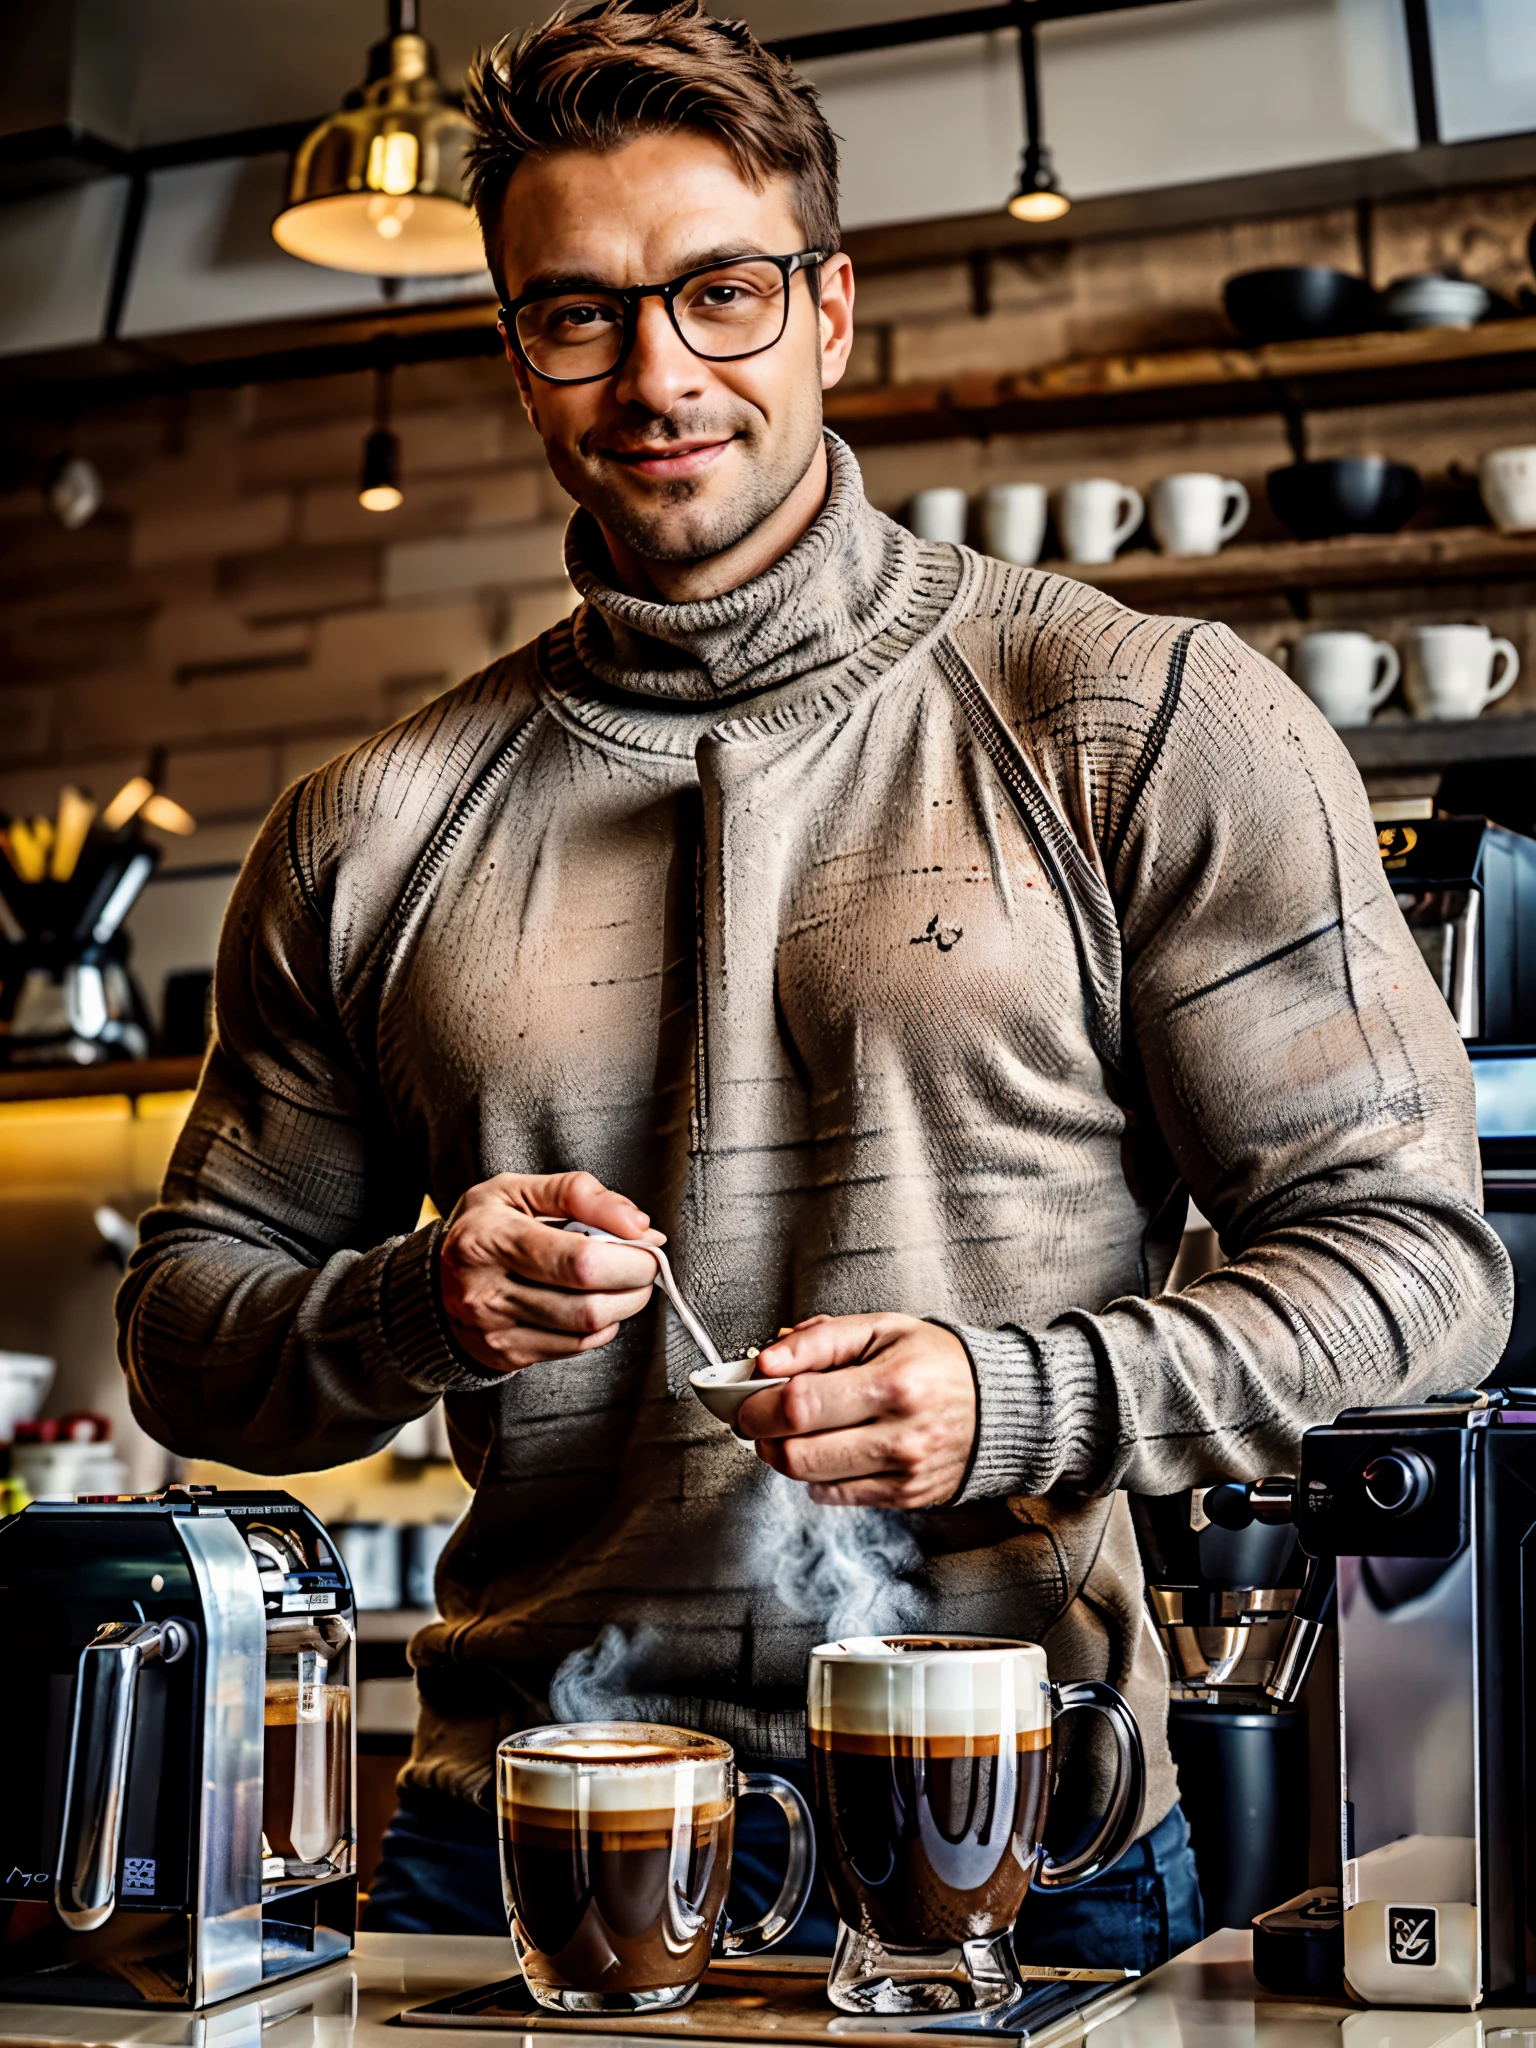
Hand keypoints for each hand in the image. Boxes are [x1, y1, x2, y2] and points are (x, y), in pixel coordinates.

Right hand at [438, 1171, 663, 1372]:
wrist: (432, 1280)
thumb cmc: (482, 1229)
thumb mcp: (517, 1190)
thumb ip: (578, 1193)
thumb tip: (637, 1224)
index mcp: (488, 1239)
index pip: (577, 1261)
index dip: (629, 1258)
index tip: (647, 1246)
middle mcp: (486, 1290)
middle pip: (587, 1303)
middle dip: (634, 1285)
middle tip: (644, 1265)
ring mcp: (495, 1329)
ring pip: (585, 1330)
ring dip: (623, 1306)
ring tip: (623, 1283)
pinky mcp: (506, 1354)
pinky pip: (573, 1348)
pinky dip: (599, 1327)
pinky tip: (595, 1304)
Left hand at [736, 1314, 976, 1508]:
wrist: (995, 1405)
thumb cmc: (933, 1361)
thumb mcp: (879, 1329)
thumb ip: (818, 1340)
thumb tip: (766, 1361)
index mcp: (892, 1385)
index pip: (799, 1405)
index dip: (756, 1405)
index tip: (742, 1398)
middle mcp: (899, 1437)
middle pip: (796, 1452)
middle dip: (761, 1434)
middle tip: (757, 1416)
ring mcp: (902, 1474)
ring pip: (809, 1478)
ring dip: (783, 1454)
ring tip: (791, 1429)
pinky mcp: (903, 1498)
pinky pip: (833, 1495)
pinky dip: (815, 1474)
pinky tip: (828, 1447)